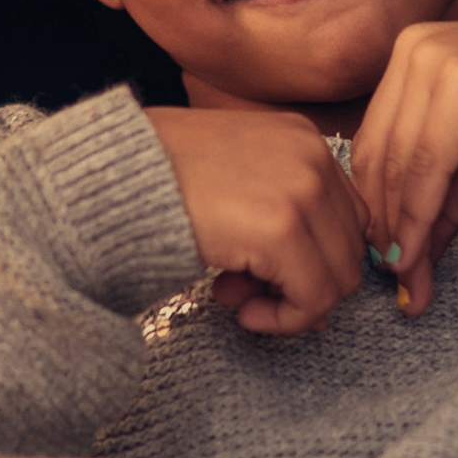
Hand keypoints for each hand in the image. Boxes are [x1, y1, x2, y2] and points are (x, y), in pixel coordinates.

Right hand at [143, 104, 375, 332]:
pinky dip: (284, 319)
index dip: (311, 256)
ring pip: (339, 279)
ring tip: (235, 298)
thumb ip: (280, 223)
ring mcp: (302, 191)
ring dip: (292, 305)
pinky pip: (313, 297)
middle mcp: (312, 156)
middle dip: (301, 282)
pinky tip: (242, 311)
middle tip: (243, 290)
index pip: (345, 217)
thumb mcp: (233, 185)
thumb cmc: (155, 180)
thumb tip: (321, 300)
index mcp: (301, 138)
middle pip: (348, 248)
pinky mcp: (282, 229)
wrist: (108, 177)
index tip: (261, 273)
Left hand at [345, 16, 457, 306]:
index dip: (373, 205)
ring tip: (405, 274)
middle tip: (392, 276)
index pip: (372, 143)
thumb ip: (437, 207)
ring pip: (398, 162)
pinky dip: (419, 213)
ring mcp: (434, 61)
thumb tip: (406, 268)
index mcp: (409, 57)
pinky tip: (419, 252)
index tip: (380, 256)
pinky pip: (428, 162)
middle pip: (377, 153)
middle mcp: (413, 49)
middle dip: (383, 223)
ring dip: (398, 227)